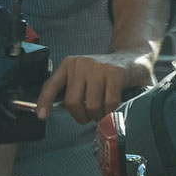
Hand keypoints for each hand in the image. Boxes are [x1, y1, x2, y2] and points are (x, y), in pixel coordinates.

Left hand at [36, 49, 154, 123]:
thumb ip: (70, 90)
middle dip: (82, 116)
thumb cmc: (106, 74)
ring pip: (91, 106)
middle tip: (89, 116)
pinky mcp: (116, 73)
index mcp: (69, 64)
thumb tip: (53, 111)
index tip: (42, 116)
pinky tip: (115, 105)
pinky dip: (112, 111)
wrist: (133, 59)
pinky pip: (109, 104)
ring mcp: (99, 67)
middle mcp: (81, 64)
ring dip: (99, 115)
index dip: (44, 102)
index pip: (51, 85)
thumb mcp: (83, 77)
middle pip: (72, 102)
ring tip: (104, 110)